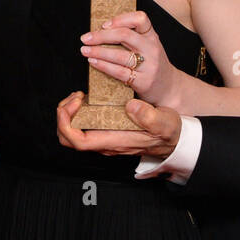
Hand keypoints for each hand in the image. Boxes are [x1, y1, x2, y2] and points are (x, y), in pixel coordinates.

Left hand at [55, 91, 181, 157]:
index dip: (65, 123)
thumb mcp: (164, 122)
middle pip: (68, 138)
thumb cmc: (169, 133)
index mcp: (114, 141)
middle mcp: (105, 143)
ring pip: (73, 132)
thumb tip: (131, 106)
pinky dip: (79, 112)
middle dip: (64, 116)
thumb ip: (149, 116)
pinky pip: (84, 126)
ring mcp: (105, 138)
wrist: (176, 140)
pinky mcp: (107, 132)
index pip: (77, 142)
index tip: (72, 104)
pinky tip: (90, 99)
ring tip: (81, 96)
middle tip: (76, 97)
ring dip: (70, 113)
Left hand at [79, 11, 178, 107]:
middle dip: (101, 36)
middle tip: (85, 38)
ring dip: (98, 52)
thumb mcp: (148, 46)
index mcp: (152, 36)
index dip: (120, 19)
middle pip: (125, 35)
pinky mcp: (143, 81)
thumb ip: (132, 38)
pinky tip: (93, 62)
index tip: (104, 24)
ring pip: (120, 55)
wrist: (170, 89)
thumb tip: (100, 31)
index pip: (140, 18)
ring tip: (85, 50)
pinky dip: (103, 66)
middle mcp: (152, 48)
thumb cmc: (152, 64)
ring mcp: (149, 65)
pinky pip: (119, 72)